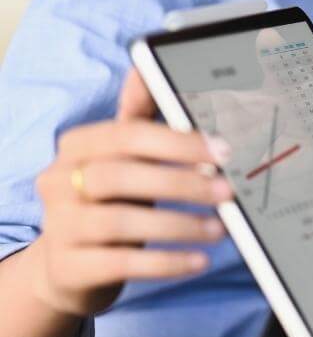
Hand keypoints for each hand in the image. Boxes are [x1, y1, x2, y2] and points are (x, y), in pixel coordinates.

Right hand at [28, 69, 232, 315]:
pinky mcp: (69, 268)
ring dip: (179, 225)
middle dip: (181, 182)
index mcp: (77, 147)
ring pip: (119, 222)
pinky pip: (121, 264)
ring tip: (219, 229)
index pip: (126, 135)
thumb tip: (150, 68)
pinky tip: (199, 260)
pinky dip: (167, 263)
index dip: (177, 142)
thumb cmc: (109, 202)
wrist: (67, 268)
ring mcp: (59, 227)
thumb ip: (140, 120)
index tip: (223, 151)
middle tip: (228, 190)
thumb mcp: (122, 162)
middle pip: (120, 176)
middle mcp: (59, 182)